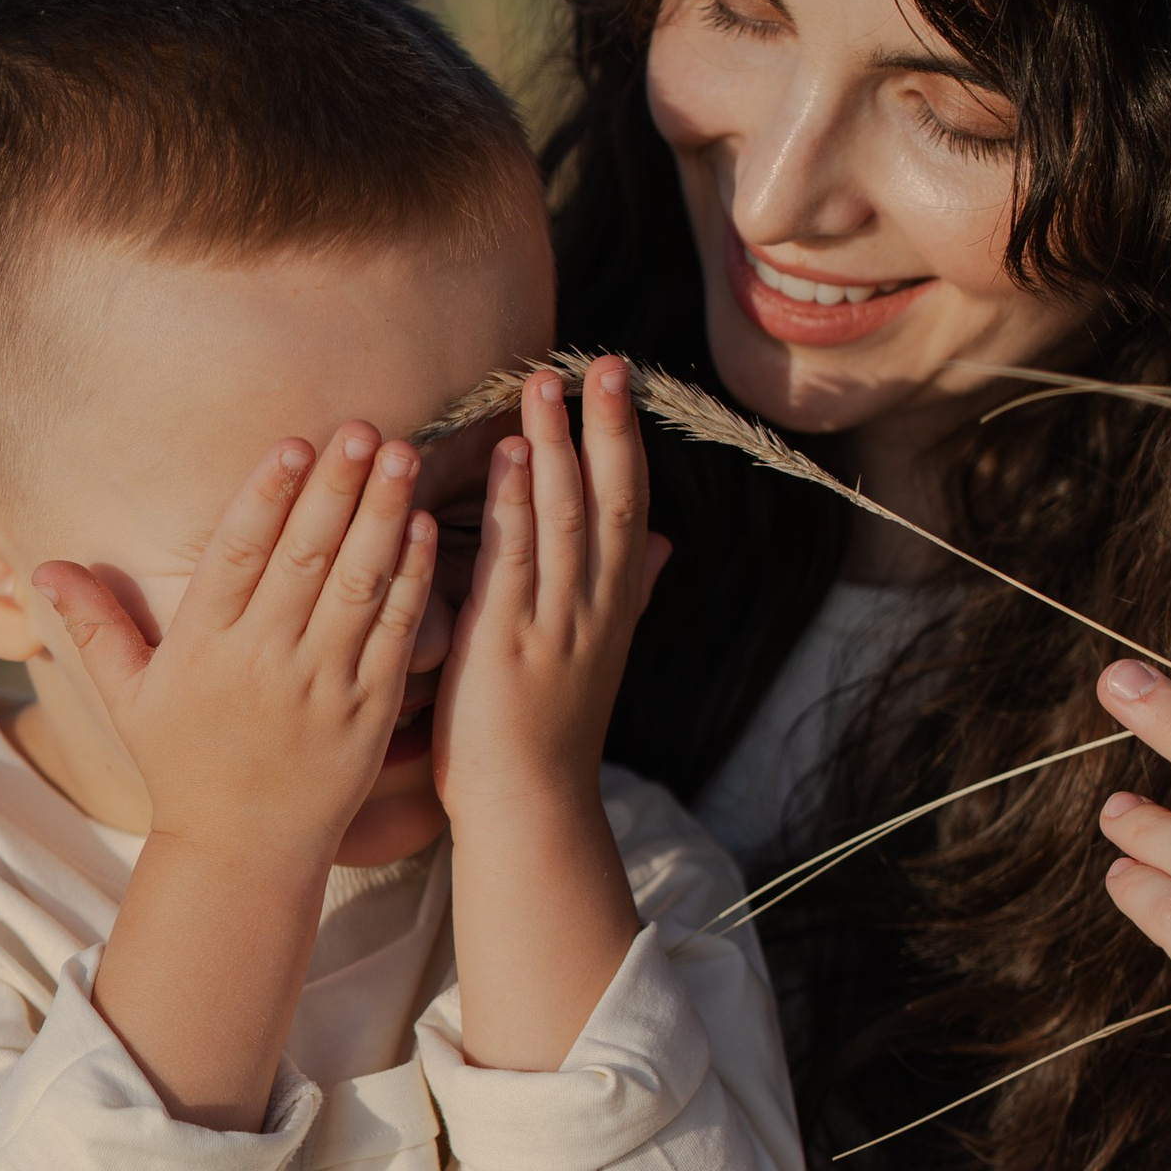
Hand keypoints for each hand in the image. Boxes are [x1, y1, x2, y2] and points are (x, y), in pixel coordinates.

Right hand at [37, 427, 435, 879]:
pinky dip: (410, 580)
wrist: (244, 854)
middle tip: (365, 427)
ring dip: (382, 515)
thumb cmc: (184, 767)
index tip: (294, 442)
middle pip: (305, 557)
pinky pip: (394, 634)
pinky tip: (422, 529)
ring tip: (404, 456)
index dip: (267, 494)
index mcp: (204, 648)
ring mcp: (321, 686)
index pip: (238, 555)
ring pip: (357, 585)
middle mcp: (264, 661)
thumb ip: (93, 627)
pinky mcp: (368, 711)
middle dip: (336, 486)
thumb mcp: (128, 701)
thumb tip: (45, 566)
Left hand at [431, 360, 664, 825]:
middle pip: (608, 499)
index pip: (627, 506)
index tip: (621, 382)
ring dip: (558, 446)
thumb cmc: (547, 736)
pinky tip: (514, 455)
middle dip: (606, 427)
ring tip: (546, 384)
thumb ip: (628, 592)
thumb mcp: (599, 655)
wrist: (529, 808)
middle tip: (602, 362)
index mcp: (613, 605)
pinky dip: (517, 503)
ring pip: (565, 517)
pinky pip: (516, 559)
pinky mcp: (508, 641)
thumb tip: (662, 544)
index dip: (626, 441)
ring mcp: (554, 622)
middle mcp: (593, 607)